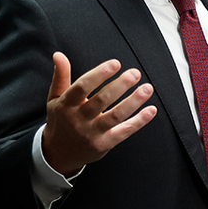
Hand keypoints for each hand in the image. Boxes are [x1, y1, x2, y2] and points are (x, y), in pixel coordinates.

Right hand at [41, 52, 156, 176]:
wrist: (58, 153)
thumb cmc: (61, 120)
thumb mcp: (55, 99)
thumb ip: (61, 76)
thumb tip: (59, 54)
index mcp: (66, 104)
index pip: (82, 86)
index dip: (99, 74)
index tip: (115, 63)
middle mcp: (79, 119)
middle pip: (102, 100)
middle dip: (120, 85)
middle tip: (135, 73)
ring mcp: (92, 133)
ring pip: (115, 116)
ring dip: (134, 102)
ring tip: (147, 88)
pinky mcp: (105, 144)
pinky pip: (124, 131)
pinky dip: (139, 121)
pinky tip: (151, 109)